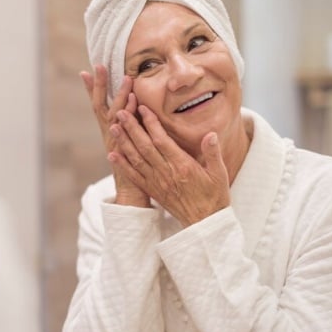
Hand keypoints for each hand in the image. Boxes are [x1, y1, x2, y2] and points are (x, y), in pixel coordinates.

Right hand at [81, 65, 148, 206]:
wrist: (132, 196)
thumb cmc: (136, 170)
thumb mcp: (131, 145)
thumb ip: (133, 128)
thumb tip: (138, 109)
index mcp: (111, 132)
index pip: (99, 106)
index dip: (93, 89)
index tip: (86, 71)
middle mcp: (109, 136)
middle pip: (100, 106)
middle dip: (98, 85)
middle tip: (99, 66)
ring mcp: (114, 144)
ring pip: (113, 117)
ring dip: (119, 97)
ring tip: (126, 79)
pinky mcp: (124, 153)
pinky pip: (124, 132)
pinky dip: (127, 117)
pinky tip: (132, 103)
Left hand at [108, 105, 229, 224]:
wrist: (205, 223)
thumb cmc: (214, 197)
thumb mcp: (220, 174)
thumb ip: (214, 153)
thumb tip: (210, 134)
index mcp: (182, 166)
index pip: (162, 140)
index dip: (151, 123)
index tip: (142, 108)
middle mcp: (166, 173)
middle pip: (144, 147)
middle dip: (131, 128)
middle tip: (120, 112)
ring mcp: (157, 183)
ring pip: (136, 159)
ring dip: (123, 142)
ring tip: (113, 127)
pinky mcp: (152, 191)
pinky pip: (134, 176)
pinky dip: (122, 165)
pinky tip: (112, 155)